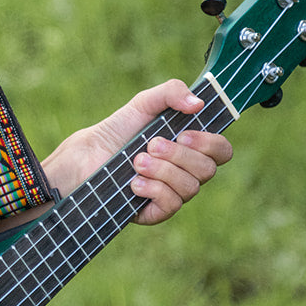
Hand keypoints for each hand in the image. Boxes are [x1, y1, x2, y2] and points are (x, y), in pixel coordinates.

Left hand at [42, 79, 232, 227]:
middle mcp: (185, 172)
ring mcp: (171, 193)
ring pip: (191, 188)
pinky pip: (172, 205)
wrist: (84, 157)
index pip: (221, 151)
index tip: (184, 135)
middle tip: (151, 144)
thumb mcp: (142, 103)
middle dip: (179, 156)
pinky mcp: (154, 212)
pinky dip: (154, 190)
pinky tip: (134, 183)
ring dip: (163, 171)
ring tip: (136, 161)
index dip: (210, 143)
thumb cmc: (116, 131)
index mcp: (189, 147)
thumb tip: (199, 103)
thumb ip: (171, 92)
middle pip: (208, 170)